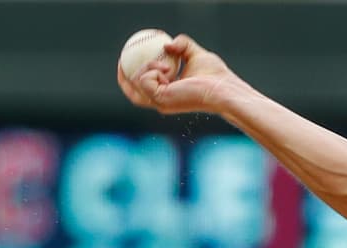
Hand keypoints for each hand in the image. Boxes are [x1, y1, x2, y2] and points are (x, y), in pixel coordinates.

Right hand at [116, 34, 241, 115]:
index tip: (128, 59)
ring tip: (162, 63)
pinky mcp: (161, 99)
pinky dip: (151, 70)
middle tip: (122, 59)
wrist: (223, 88)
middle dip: (123, 77)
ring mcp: (160, 103)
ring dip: (145, 67)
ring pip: (136, 83)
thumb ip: (182, 45)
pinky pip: (144, 80)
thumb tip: (168, 45)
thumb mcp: (195, 54)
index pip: (145, 89)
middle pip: (132, 93)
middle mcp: (162, 102)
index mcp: (169, 95)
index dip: (132, 76)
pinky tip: (167, 69)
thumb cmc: (215, 76)